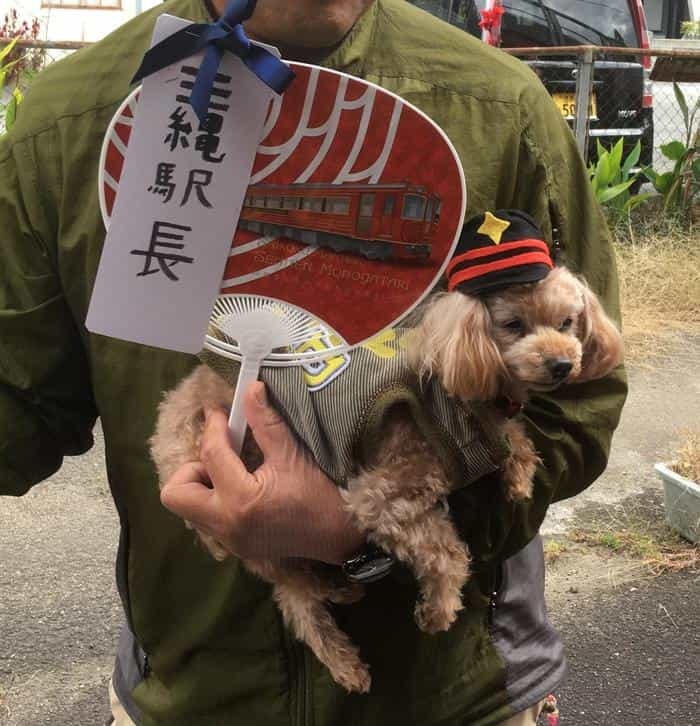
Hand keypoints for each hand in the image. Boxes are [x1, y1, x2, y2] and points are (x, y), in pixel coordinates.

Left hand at [160, 382, 365, 563]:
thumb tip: (251, 388)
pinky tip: (240, 486)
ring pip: (188, 508)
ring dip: (202, 484)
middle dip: (192, 467)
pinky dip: (214, 498)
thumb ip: (266, 421)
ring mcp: (228, 539)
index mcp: (240, 499)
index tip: (220, 412)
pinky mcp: (235, 545)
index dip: (214, 427)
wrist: (339, 535)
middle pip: (176, 494)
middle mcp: (225, 524)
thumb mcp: (292, 454)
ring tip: (231, 469)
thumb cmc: (319, 494)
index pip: (211, 455)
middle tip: (221, 454)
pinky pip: (206, 518)